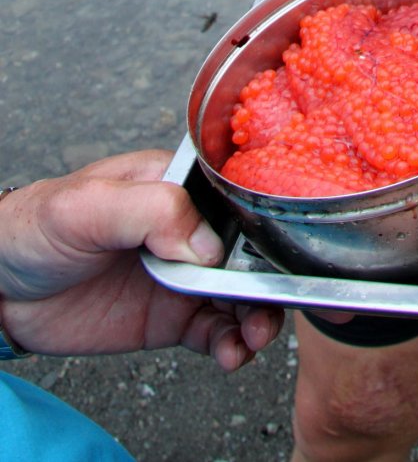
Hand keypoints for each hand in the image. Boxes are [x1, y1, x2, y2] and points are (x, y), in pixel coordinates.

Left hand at [0, 151, 283, 370]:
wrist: (1, 289)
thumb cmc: (37, 227)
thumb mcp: (87, 205)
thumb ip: (149, 210)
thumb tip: (206, 242)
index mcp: (175, 185)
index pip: (236, 196)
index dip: (262, 223)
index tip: (270, 252)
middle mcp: (188, 228)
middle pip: (249, 249)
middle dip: (268, 277)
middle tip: (266, 304)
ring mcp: (182, 273)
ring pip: (240, 293)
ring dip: (257, 315)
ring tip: (251, 336)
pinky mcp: (171, 316)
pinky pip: (215, 331)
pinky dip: (231, 345)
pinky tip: (231, 353)